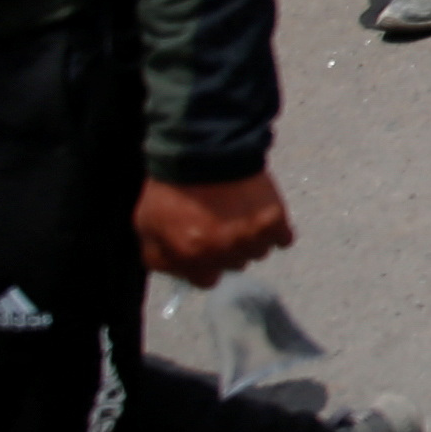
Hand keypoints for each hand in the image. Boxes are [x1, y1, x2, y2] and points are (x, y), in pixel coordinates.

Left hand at [135, 171, 291, 284]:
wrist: (204, 150)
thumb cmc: (174, 185)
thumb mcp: (146, 223)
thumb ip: (159, 254)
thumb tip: (175, 270)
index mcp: (192, 256)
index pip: (206, 281)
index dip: (205, 265)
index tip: (206, 252)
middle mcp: (223, 252)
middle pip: (234, 265)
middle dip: (227, 250)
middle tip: (222, 225)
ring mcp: (251, 238)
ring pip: (258, 253)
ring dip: (251, 239)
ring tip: (241, 215)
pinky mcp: (274, 221)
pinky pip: (283, 239)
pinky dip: (275, 231)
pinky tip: (262, 217)